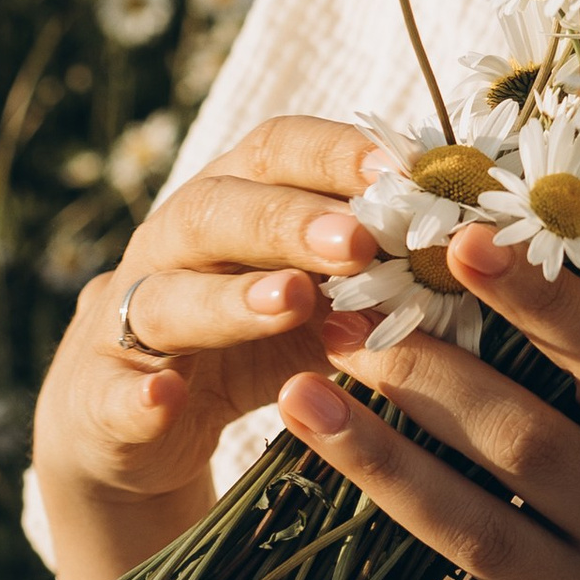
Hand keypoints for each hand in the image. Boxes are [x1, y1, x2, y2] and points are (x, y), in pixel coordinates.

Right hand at [32, 115, 383, 525]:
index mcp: (231, 205)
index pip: (274, 152)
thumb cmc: (251, 343)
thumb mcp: (321, 307)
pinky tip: (164, 400)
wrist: (135, 426)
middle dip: (290, 222)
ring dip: (229, 299)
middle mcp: (171, 248)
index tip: (402, 168)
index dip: (333, 154)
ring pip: (165, 297)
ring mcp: (127, 322)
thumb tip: (480, 254)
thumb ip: (380, 281)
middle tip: (360, 242)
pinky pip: (113, 394)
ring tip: (291, 301)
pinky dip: (138, 397)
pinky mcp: (99, 398)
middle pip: (217, 213)